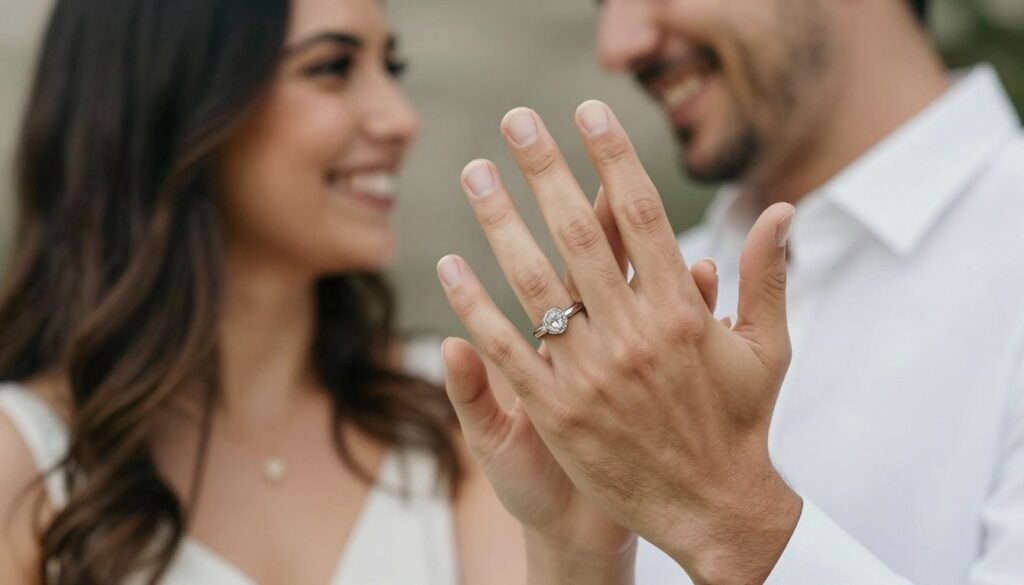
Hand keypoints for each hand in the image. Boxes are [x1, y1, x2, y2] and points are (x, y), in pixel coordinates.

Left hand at [438, 101, 799, 583]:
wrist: (713, 509)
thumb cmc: (742, 423)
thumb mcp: (767, 347)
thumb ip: (767, 275)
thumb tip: (780, 210)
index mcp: (683, 310)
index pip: (640, 215)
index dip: (612, 157)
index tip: (588, 112)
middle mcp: (633, 334)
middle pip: (578, 234)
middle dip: (544, 169)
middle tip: (516, 120)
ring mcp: (591, 372)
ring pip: (535, 282)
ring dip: (499, 222)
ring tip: (473, 174)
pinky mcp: (558, 411)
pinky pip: (507, 350)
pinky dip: (474, 307)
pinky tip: (449, 267)